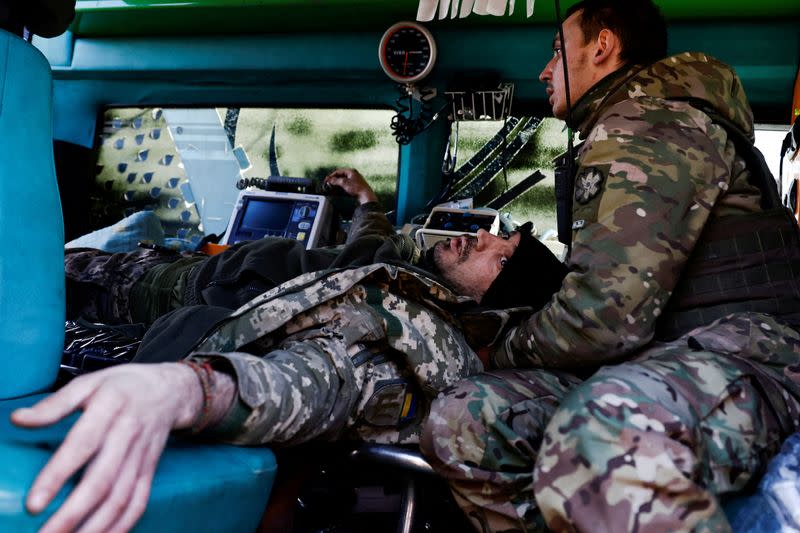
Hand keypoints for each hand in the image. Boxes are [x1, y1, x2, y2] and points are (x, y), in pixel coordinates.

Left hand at [11, 363, 202, 532]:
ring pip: (120, 499)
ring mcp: (142, 456)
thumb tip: (19, 419)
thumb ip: (55, 403)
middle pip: (102, 481)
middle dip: (71, 514)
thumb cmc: (123, 386)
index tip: (34, 503)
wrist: (170, 391)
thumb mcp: (89, 383)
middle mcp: (128, 435)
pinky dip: (121, 526)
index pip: (83, 445)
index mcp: (111, 409)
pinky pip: (138, 503)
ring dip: (94, 527)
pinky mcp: (150, 471)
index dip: (58, 475)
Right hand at [324, 168, 378, 204]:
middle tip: (329, 183)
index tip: (327, 180)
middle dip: (334, 180)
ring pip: (344, 181)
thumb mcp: (344, 183)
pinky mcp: (356, 186)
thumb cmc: (357, 188)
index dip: (332, 175)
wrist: (366, 196)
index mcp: (351, 171)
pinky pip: (347, 185)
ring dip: (337, 184)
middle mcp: (354, 174)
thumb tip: (329, 180)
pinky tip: (339, 190)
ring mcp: (355, 180)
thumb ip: (335, 181)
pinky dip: (342, 187)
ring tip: (332, 187)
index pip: (338, 171)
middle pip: (341, 176)